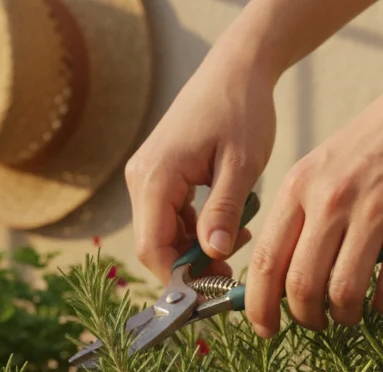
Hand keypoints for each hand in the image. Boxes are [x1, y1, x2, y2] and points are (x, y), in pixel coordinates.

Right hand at [125, 50, 274, 280]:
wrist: (235, 69)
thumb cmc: (242, 110)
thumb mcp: (241, 164)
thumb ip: (224, 211)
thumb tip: (214, 255)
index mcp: (154, 178)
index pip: (152, 249)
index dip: (180, 278)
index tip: (215, 291)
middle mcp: (140, 179)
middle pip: (153, 245)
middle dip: (190, 266)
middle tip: (232, 273)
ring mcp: (146, 176)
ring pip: (161, 233)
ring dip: (196, 248)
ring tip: (239, 241)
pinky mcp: (158, 174)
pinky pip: (168, 216)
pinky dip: (195, 230)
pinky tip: (228, 224)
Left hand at [244, 66, 382, 336]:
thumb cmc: (381, 138)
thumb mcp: (323, 165)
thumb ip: (301, 212)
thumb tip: (280, 274)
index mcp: (300, 186)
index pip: (266, 260)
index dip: (258, 305)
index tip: (264, 328)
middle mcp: (331, 200)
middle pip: (301, 286)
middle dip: (305, 318)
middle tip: (316, 323)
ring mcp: (375, 212)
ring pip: (344, 294)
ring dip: (345, 317)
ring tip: (351, 313)